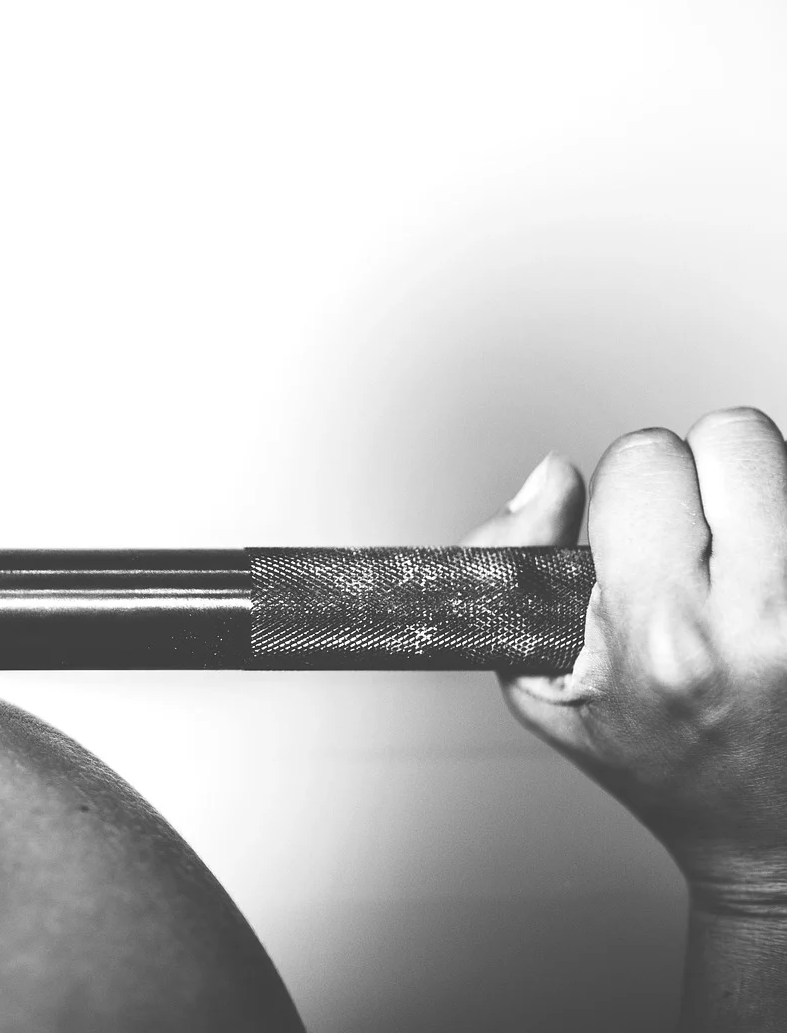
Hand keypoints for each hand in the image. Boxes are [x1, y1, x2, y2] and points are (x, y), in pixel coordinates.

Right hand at [467, 410, 786, 909]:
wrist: (775, 841)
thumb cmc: (663, 765)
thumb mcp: (540, 682)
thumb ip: (515, 563)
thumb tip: (553, 475)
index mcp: (664, 632)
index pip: (645, 457)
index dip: (628, 489)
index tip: (633, 537)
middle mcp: (762, 619)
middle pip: (731, 435)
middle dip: (702, 474)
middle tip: (698, 540)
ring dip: (760, 493)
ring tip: (744, 560)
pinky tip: (775, 584)